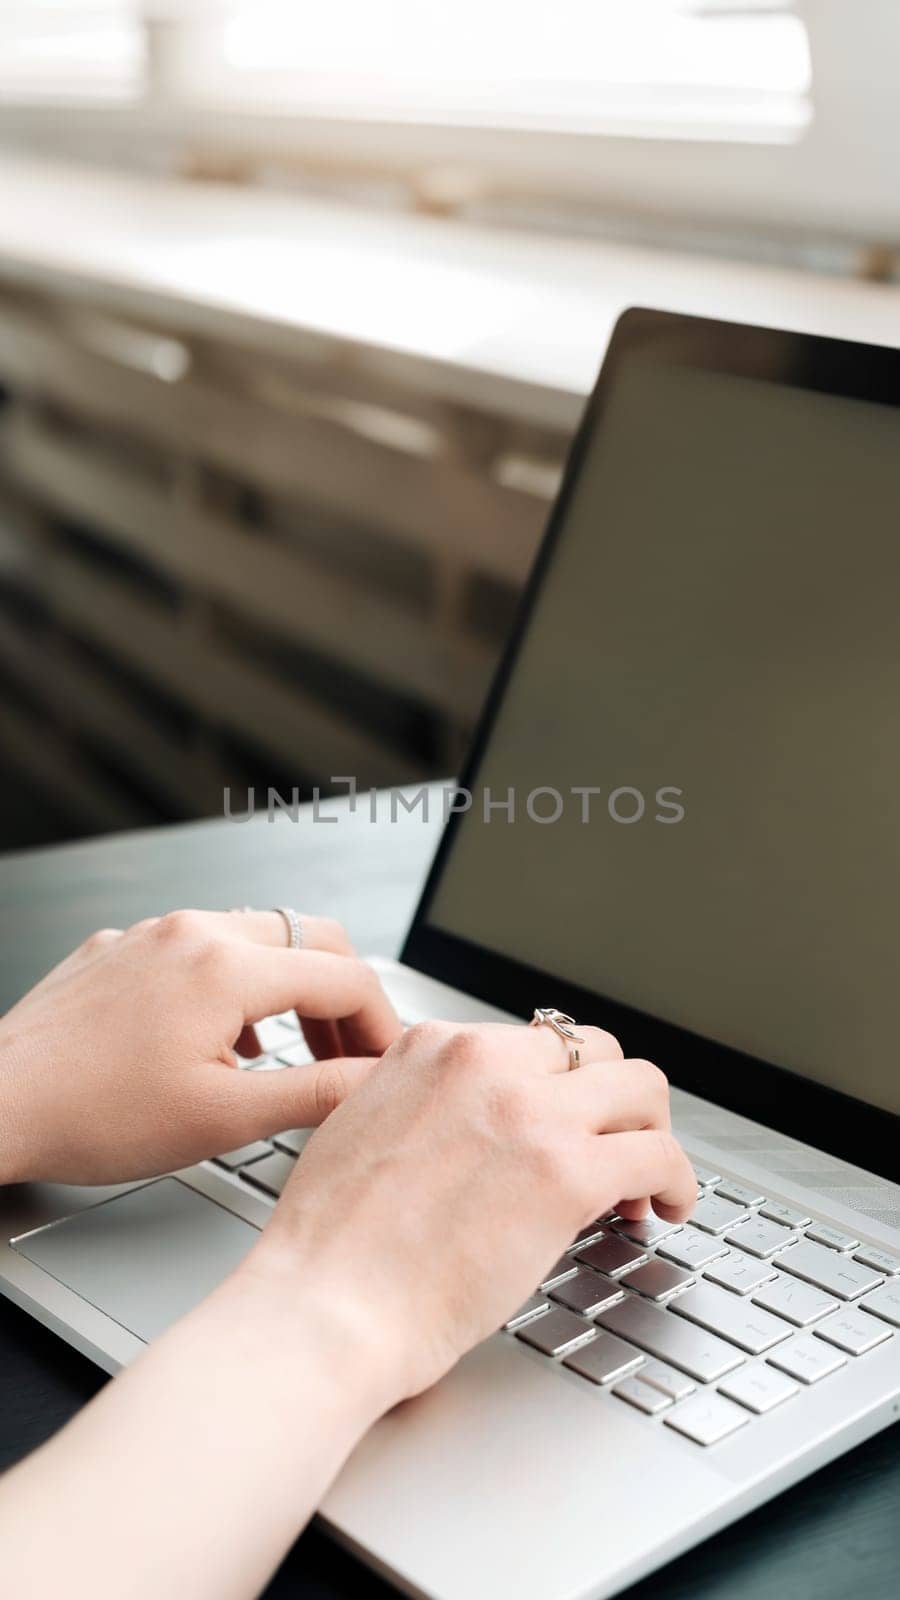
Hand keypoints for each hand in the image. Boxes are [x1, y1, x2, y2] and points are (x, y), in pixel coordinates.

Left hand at [0, 910, 400, 1184]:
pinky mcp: (119, 948)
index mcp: (227, 967)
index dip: (381, 1024)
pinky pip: (199, 946)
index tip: (385, 1064)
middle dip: (344, 996)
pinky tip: (221, 1038)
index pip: (346, 977)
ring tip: (292, 1051)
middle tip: (349, 1052)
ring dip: (290, 987)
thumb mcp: (221, 1119)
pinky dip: (233, 983)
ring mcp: (151, 933)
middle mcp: (192, 931)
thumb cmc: (90, 1116)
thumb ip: (313, 1094)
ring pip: (255, 936)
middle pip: (310, 938)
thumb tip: (372, 1082)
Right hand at [246, 1019, 696, 1408]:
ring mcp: (531, 1113)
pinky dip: (679, 1183)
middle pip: (593, 1051)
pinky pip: (660, 1154)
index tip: (564, 1126)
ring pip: (642, 1088)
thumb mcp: (360, 1129)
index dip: (557, 1091)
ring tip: (646, 1182)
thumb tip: (469, 1126)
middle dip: (611, 1101)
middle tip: (613, 1148)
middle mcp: (486, 1063)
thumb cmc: (330, 1247)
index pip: (530, 1042)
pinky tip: (667, 1209)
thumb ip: (423, 1106)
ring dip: (651, 1131)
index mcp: (432, 1047)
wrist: (324, 1307)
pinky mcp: (568, 1173)